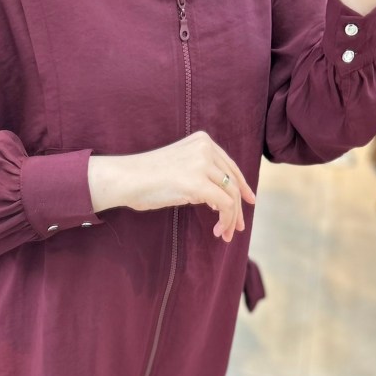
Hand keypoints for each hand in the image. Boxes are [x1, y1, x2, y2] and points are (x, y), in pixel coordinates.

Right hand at [88, 131, 255, 242]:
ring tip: (225, 234)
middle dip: (238, 207)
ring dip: (231, 218)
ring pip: (232, 195)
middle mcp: (206, 148)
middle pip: (233, 182)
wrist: (126, 179)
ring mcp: (203, 164)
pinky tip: (218, 231)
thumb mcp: (180, 169)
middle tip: (237, 228)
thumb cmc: (146, 179)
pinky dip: (226, 220)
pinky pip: (225, 205)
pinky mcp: (198, 183)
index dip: (242, 186)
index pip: (230, 165)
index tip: (249, 201)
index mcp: (202, 141)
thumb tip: (219, 201)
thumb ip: (201, 177)